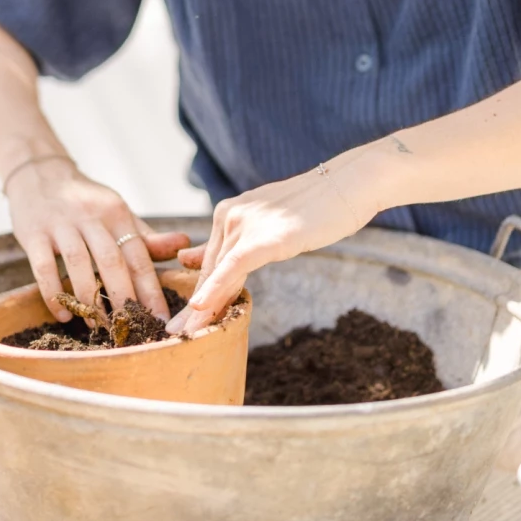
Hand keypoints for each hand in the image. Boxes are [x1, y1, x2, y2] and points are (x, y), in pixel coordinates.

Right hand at [5, 157, 187, 322]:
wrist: (39, 174)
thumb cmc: (86, 202)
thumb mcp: (117, 212)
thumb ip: (146, 235)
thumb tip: (183, 245)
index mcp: (117, 213)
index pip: (139, 255)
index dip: (151, 290)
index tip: (161, 320)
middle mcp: (91, 217)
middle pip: (111, 261)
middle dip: (124, 298)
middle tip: (132, 328)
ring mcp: (60, 224)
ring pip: (78, 265)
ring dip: (89, 299)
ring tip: (98, 325)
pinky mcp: (33, 233)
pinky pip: (44, 268)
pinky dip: (53, 294)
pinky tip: (63, 314)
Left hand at [167, 153, 378, 335]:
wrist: (348, 185)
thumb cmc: (314, 208)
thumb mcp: (268, 224)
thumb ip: (236, 242)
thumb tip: (195, 258)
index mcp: (229, 212)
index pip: (209, 261)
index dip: (197, 292)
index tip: (182, 320)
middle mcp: (229, 215)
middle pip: (208, 270)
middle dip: (192, 306)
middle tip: (173, 335)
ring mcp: (246, 224)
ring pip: (217, 273)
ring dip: (201, 308)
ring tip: (184, 335)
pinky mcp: (265, 237)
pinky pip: (233, 268)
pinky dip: (216, 289)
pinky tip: (201, 309)